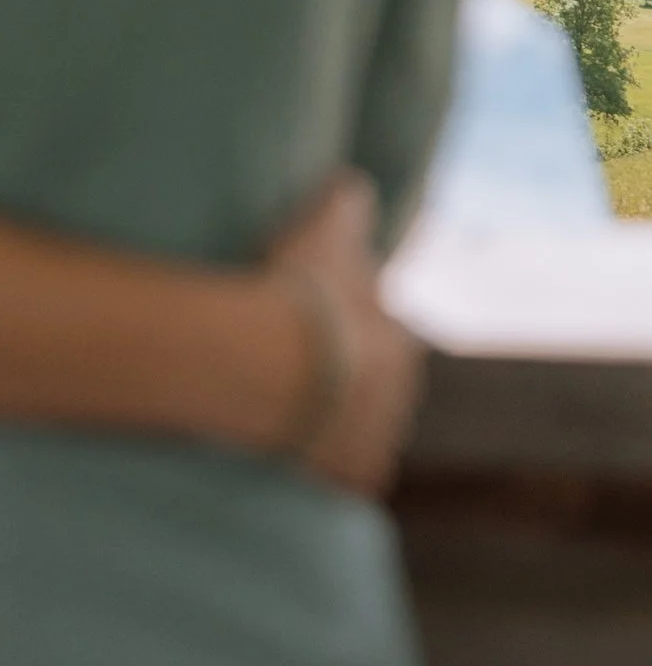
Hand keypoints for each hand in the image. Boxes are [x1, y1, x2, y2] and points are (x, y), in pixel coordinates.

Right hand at [266, 172, 423, 496]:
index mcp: (401, 342)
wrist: (265, 362)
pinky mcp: (348, 478)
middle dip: (348, 378)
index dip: (351, 326)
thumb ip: (348, 203)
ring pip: (361, 431)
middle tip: (299, 362)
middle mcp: (401, 397)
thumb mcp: (326, 222)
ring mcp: (377, 441)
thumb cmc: (299, 289)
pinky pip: (341, 474)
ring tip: (286, 403)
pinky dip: (323, 466)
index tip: (318, 321)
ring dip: (334, 420)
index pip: (387, 336)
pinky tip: (293, 449)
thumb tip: (357, 187)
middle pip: (377, 387)